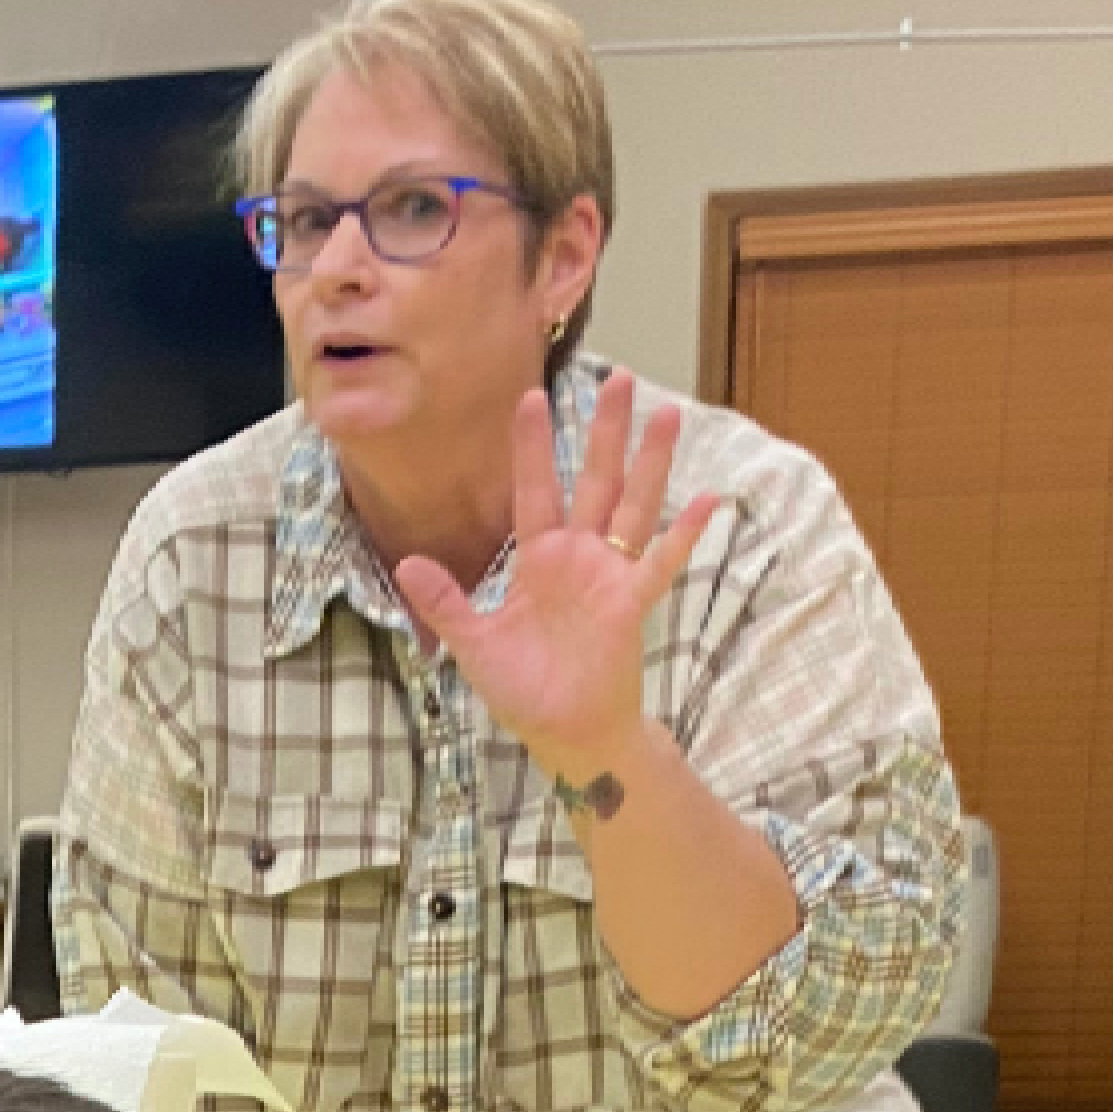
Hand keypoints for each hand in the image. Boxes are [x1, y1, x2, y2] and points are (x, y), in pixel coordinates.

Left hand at [390, 370, 722, 777]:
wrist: (562, 732)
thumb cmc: (522, 687)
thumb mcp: (472, 641)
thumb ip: (445, 601)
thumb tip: (405, 563)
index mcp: (539, 560)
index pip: (535, 490)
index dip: (534, 447)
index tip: (531, 398)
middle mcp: (578, 557)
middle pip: (595, 481)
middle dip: (606, 432)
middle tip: (622, 379)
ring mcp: (609, 576)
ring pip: (634, 506)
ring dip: (651, 462)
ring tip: (669, 413)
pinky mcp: (631, 604)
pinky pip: (660, 563)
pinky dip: (683, 533)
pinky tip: (707, 498)